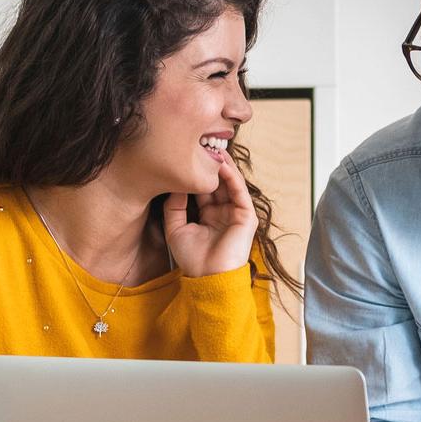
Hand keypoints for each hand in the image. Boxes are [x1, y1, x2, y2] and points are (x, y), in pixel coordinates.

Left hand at [164, 152, 258, 277]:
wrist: (208, 277)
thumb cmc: (193, 259)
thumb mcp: (175, 228)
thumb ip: (174, 206)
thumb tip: (176, 184)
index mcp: (208, 216)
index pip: (204, 188)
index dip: (197, 173)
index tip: (187, 156)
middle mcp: (223, 212)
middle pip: (218, 182)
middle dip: (211, 164)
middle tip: (201, 144)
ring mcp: (236, 213)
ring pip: (230, 183)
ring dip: (223, 165)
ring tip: (213, 147)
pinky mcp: (246, 216)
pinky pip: (239, 191)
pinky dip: (232, 177)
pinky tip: (222, 164)